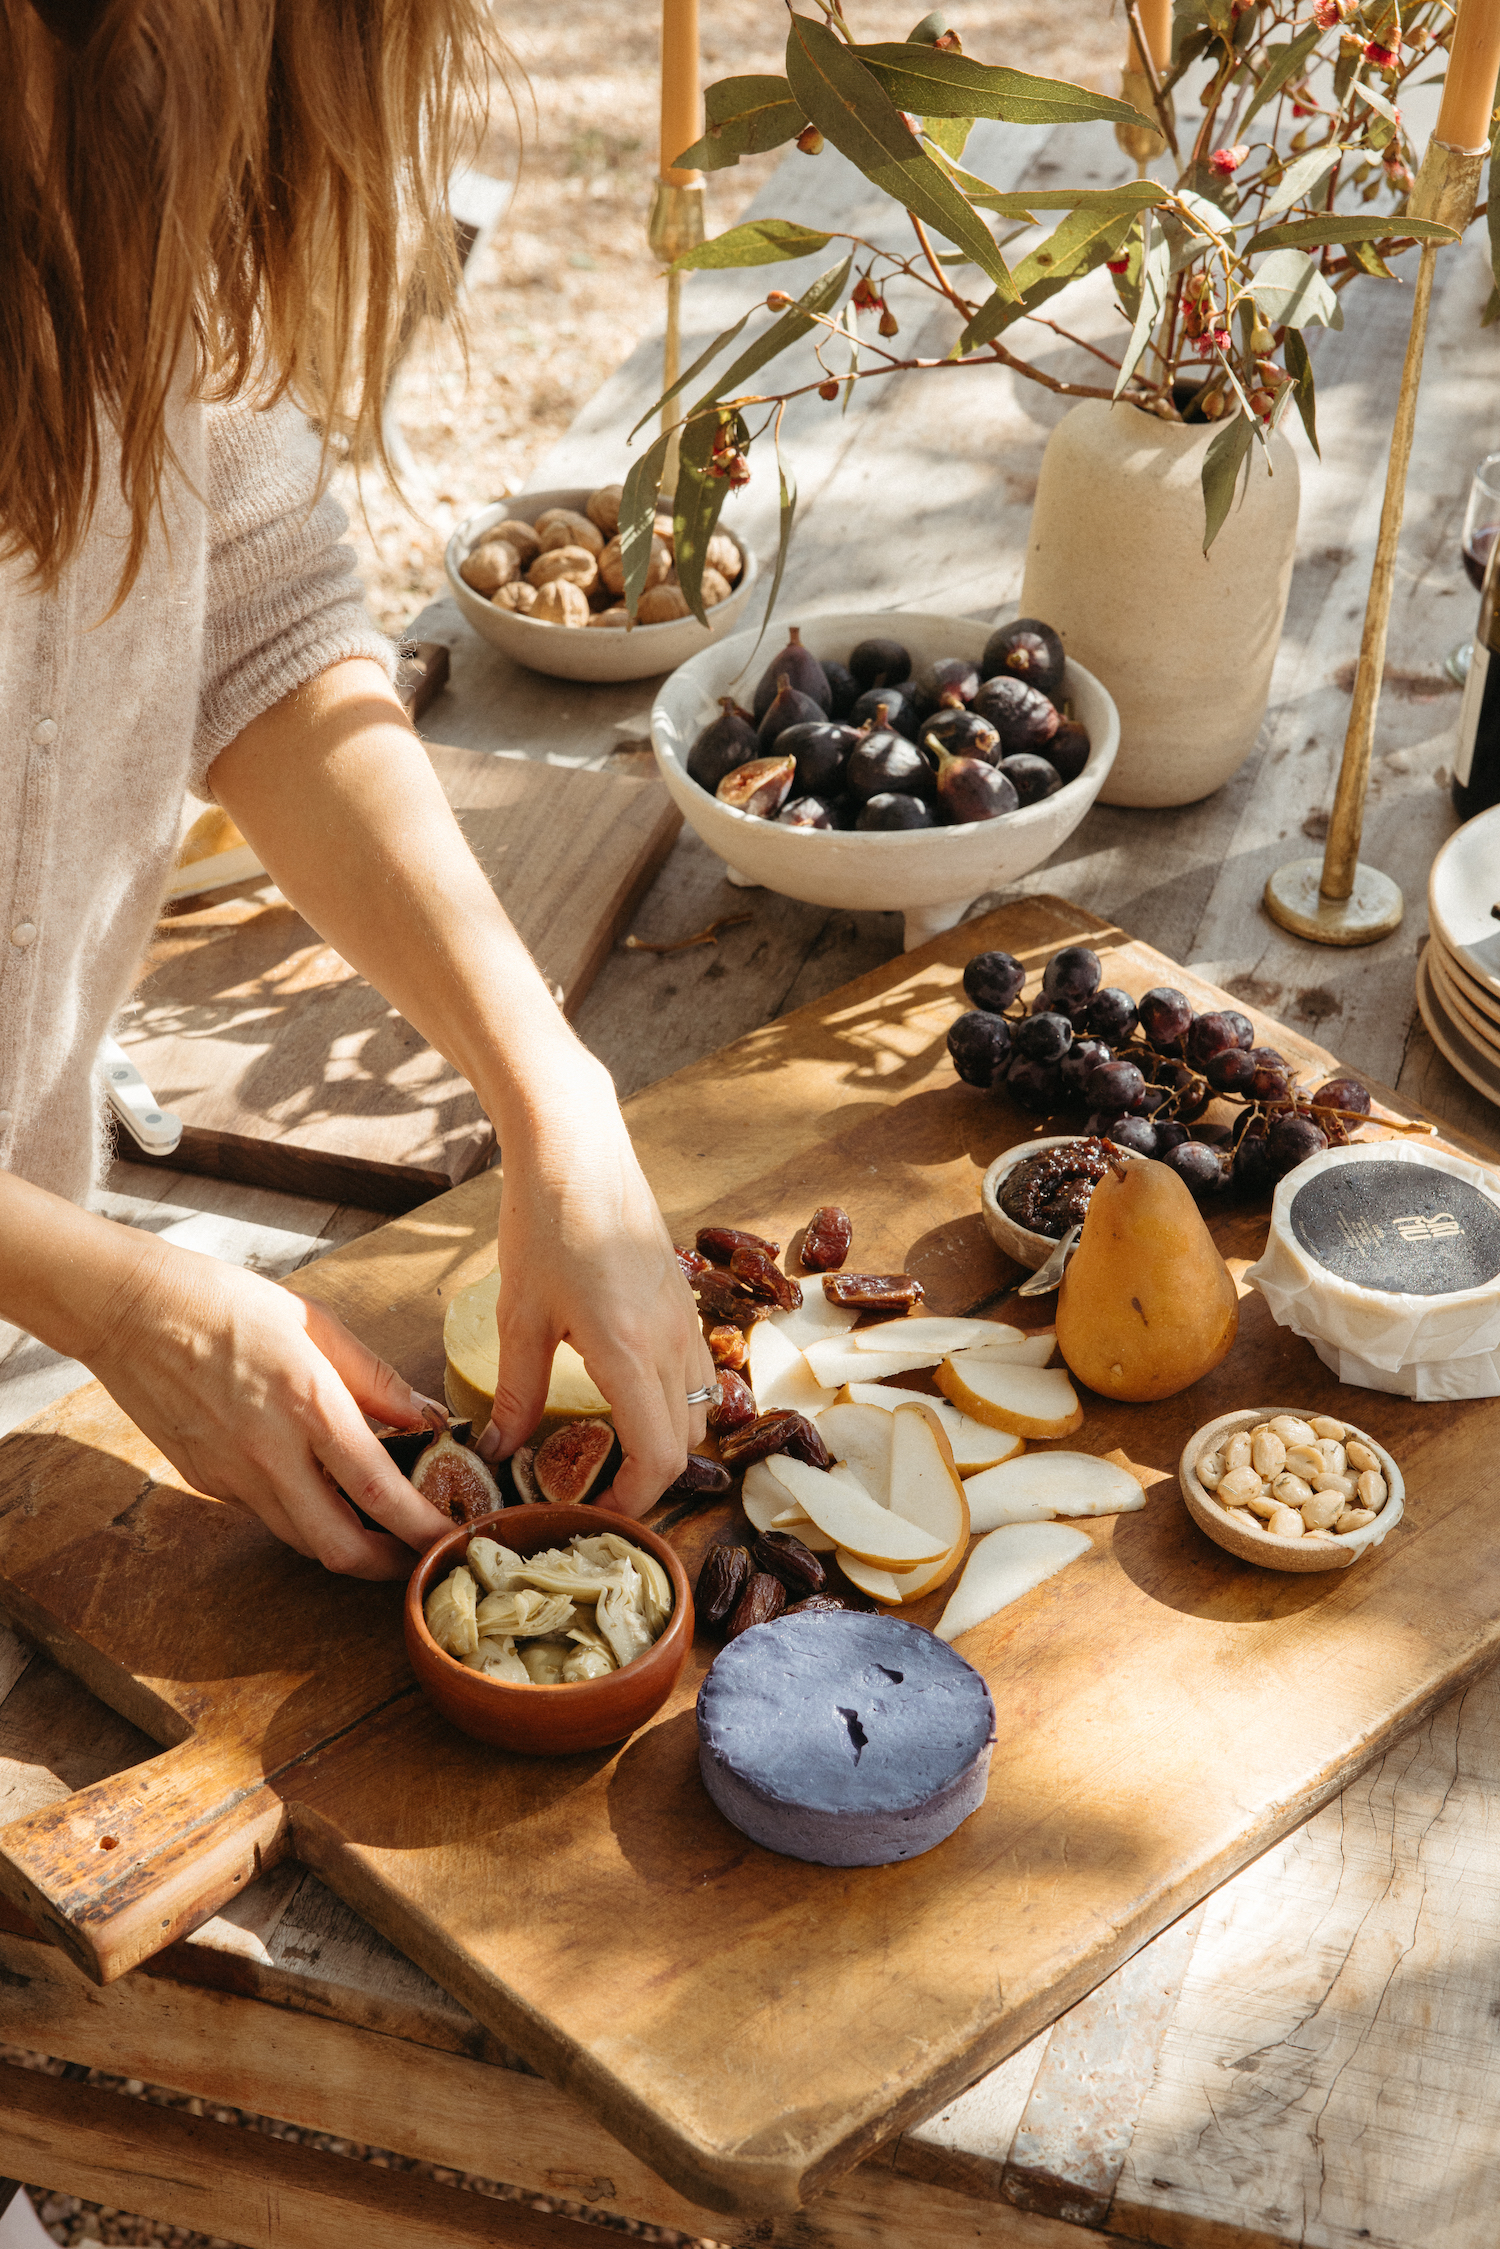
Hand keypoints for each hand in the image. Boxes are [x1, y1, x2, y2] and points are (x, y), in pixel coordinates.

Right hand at [94, 1241, 454, 1577]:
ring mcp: (231, 1475)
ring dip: (346, 1545)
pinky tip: (318, 1491)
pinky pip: (266, 1514)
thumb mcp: (317, 1325)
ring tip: (379, 1529)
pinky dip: (302, 1514)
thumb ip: (377, 1380)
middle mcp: (269, 1454)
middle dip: (388, 1565)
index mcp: (308, 1405)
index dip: (421, 1527)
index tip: (453, 1539)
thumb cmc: (228, 1304)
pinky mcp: (204, 1482)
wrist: (131, 1309)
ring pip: (301, 1539)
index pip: (377, 1491)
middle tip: (417, 1553)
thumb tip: (426, 1417)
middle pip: (339, 1547)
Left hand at [476, 1067, 713, 1515]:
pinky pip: (694, 1370)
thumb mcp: (519, 1316)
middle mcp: (672, 1341)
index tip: (594, 1517)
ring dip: (664, 1440)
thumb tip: (499, 1450)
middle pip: (687, 1444)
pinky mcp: (681, 1300)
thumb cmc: (544, 1222)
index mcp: (631, 1353)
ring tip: (608, 1450)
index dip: (632, 1503)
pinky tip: (622, 1393)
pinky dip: (671, 1400)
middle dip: (649, 1480)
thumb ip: (516, 1391)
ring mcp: (684, 1318)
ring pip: (698, 1407)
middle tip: (595, 1492)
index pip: (658, 1459)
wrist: (578, 1147)